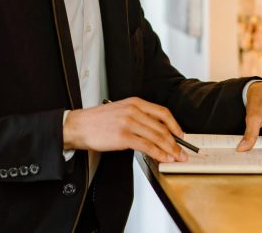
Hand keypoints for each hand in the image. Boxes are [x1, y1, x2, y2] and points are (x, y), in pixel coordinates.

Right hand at [63, 97, 187, 162]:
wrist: (79, 125)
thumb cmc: (97, 120)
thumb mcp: (120, 109)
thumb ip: (138, 116)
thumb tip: (155, 131)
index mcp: (135, 102)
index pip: (162, 112)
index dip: (174, 124)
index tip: (181, 134)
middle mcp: (134, 110)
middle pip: (161, 127)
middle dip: (175, 141)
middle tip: (182, 151)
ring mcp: (129, 123)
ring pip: (156, 137)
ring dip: (169, 149)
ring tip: (176, 158)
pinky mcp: (123, 136)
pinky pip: (146, 146)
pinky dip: (158, 153)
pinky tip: (162, 158)